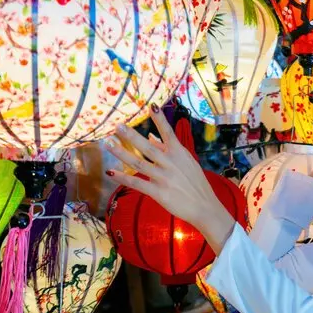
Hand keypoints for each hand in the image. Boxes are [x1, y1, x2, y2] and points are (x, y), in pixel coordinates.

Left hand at [103, 105, 235, 253]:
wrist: (204, 206)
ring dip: (122, 153)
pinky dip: (123, 178)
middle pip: (147, 147)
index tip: (152, 106)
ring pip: (138, 163)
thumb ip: (167, 149)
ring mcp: (164, 178)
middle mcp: (170, 163)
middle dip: (132, 136)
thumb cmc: (195, 183)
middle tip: (118, 125)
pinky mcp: (158, 192)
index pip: (168, 132)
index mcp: (179, 153)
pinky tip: (111, 172)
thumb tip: (151, 135)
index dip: (160, 119)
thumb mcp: (186, 162)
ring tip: (108, 144)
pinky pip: (137, 183)